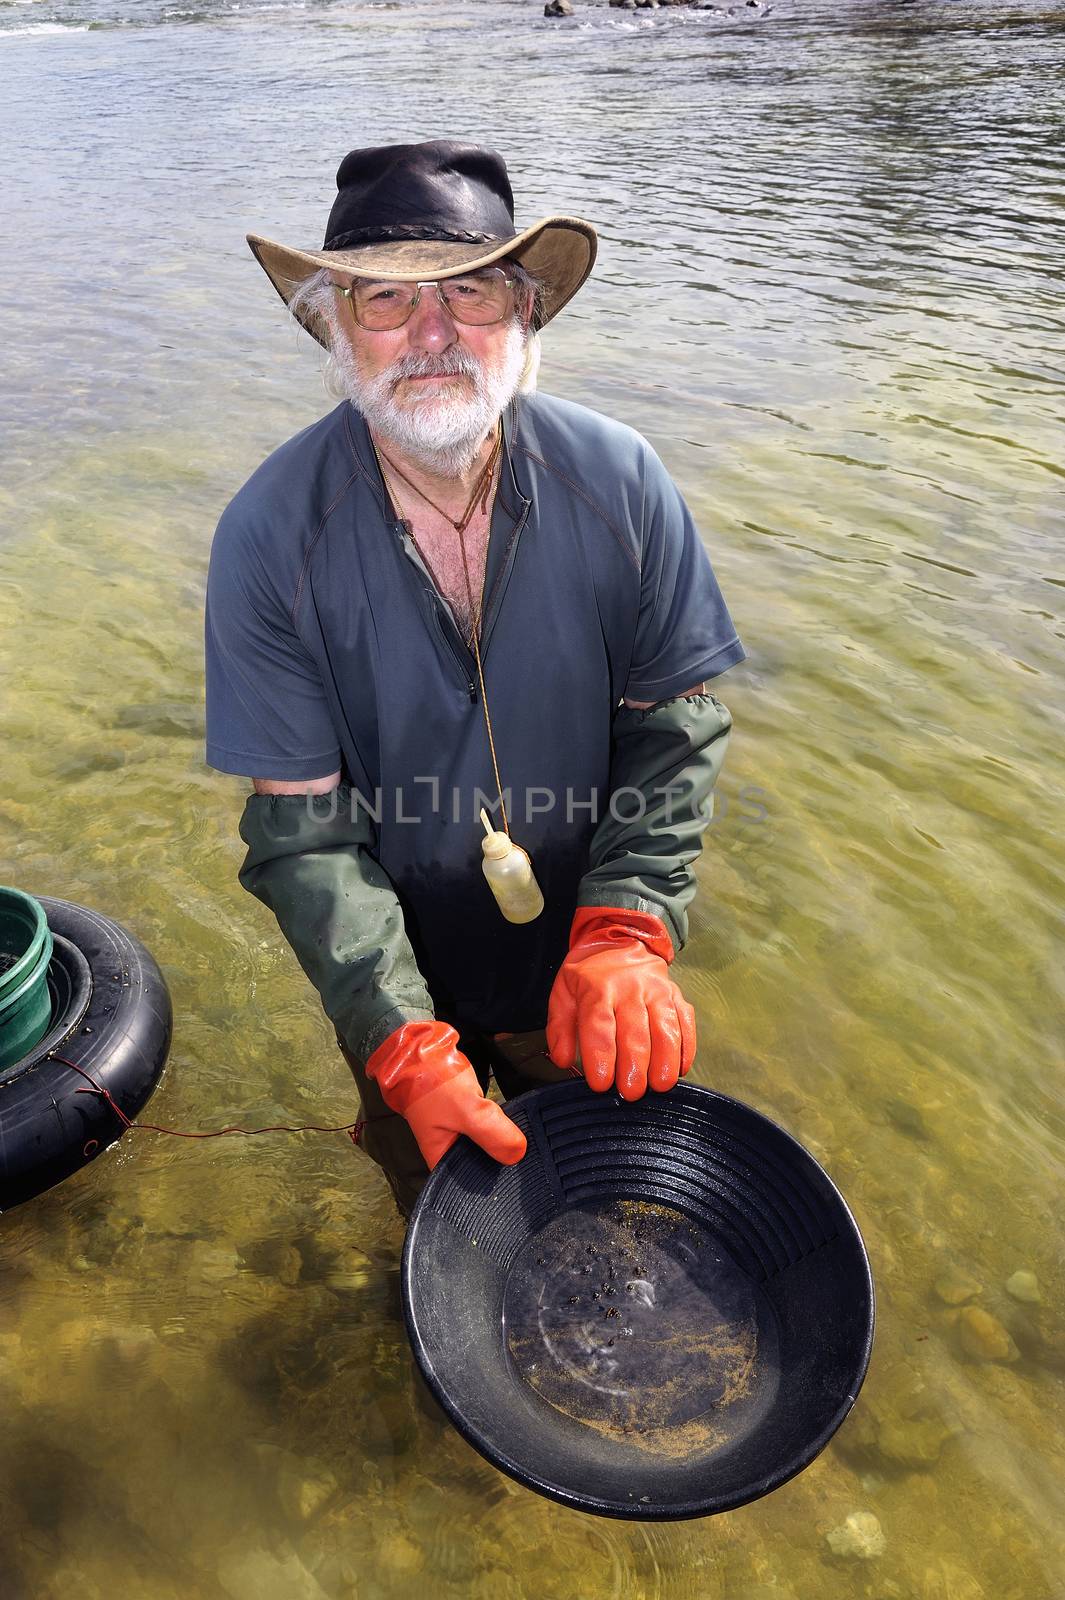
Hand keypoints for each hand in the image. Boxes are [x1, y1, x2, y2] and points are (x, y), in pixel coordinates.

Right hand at [366, 1020, 526, 1169]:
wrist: (420, 1048)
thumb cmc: (430, 1083)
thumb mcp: (465, 1110)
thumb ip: (492, 1132)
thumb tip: (518, 1154)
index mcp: (441, 1161)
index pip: (473, 1185)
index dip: (497, 1182)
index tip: (522, 1176)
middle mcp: (451, 1152)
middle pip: (484, 1165)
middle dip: (504, 1158)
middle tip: (530, 1157)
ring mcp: (461, 1133)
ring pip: (490, 1145)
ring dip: (504, 1138)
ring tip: (523, 1138)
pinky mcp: (470, 1117)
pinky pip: (490, 1127)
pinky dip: (500, 1123)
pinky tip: (514, 1121)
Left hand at [546, 908, 695, 1099]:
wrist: (620, 937)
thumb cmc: (589, 974)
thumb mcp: (563, 992)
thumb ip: (559, 1028)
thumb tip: (563, 1060)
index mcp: (598, 988)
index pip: (599, 1025)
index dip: (601, 1056)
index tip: (601, 1083)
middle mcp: (630, 988)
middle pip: (635, 1031)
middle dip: (635, 1066)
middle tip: (631, 1093)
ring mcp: (657, 991)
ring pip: (665, 1027)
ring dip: (665, 1059)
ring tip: (660, 1085)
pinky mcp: (676, 995)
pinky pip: (685, 1021)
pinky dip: (687, 1046)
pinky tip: (681, 1067)